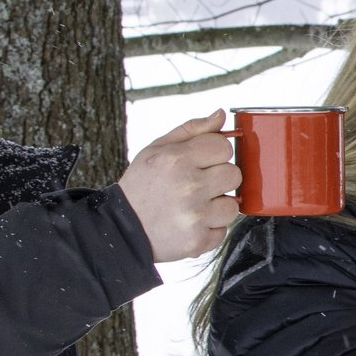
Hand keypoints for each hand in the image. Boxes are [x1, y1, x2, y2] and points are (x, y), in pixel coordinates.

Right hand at [118, 112, 241, 260]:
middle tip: (197, 185)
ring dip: (217, 206)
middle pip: (234, 174)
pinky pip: (223, 230)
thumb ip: (192, 130)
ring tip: (194, 206)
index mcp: (177, 159)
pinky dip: (210, 228)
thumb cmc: (142, 185)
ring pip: (233, 205)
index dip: (215, 154)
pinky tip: (190, 223)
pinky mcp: (198, 240)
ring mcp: (195, 216)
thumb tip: (220, 115)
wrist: (121, 228)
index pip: (224, 147)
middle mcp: (189, 186)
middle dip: (219, 179)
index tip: (201, 162)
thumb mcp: (157, 149)